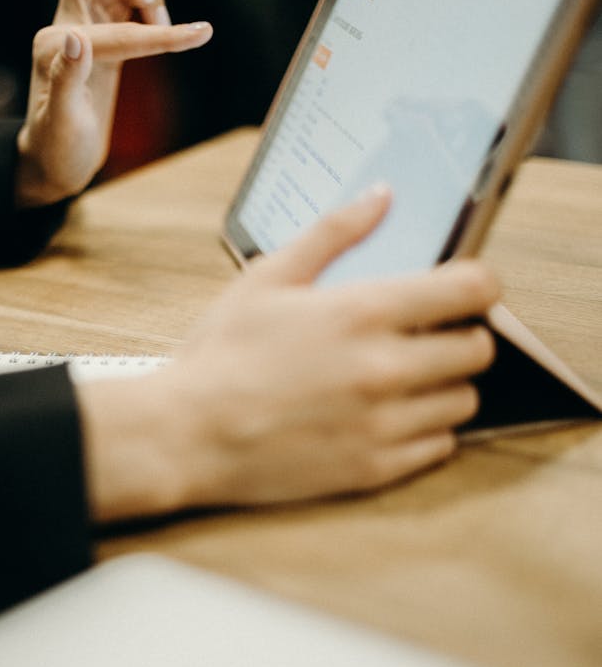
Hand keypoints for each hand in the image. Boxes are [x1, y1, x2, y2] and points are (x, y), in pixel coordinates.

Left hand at [15, 0, 212, 206]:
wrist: (55, 163)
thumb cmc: (57, 150)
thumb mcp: (61, 124)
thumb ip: (66, 79)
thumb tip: (76, 36)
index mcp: (53, 44)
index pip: (116, 29)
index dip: (158, 34)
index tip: (200, 34)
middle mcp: (67, 26)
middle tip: (154, 11)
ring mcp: (87, 28)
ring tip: (165, 32)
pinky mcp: (106, 38)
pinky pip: (130, 3)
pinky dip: (153, 9)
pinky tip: (165, 34)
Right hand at [77, 187, 499, 521]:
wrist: (185, 435)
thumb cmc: (221, 355)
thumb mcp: (268, 277)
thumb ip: (333, 233)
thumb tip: (380, 196)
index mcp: (362, 312)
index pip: (471, 290)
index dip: (480, 283)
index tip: (467, 287)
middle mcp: (385, 368)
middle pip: (478, 349)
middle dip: (462, 334)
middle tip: (429, 334)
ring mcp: (383, 424)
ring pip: (464, 400)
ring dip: (444, 384)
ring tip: (405, 378)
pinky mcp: (375, 469)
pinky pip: (440, 446)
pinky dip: (426, 429)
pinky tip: (388, 415)